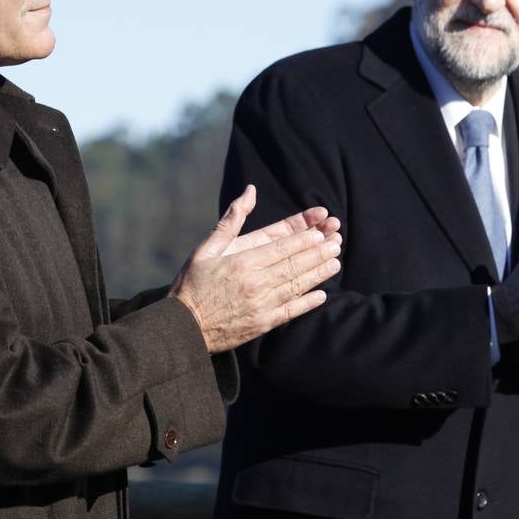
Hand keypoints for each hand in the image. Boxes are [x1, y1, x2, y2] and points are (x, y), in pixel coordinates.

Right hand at [171, 185, 341, 353]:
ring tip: (335, 262)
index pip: (282, 247)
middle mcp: (255, 282)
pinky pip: (290, 312)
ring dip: (318, 273)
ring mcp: (261, 305)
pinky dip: (307, 303)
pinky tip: (322, 295)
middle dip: (318, 252)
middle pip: (294, 264)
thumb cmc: (192, 284)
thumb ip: (232, 219)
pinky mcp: (262, 324)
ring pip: (297, 285)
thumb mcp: (207, 247)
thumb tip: (250, 191)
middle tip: (336, 243)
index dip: (304, 239)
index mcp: (243, 261)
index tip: (320, 232)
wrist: (182, 327)